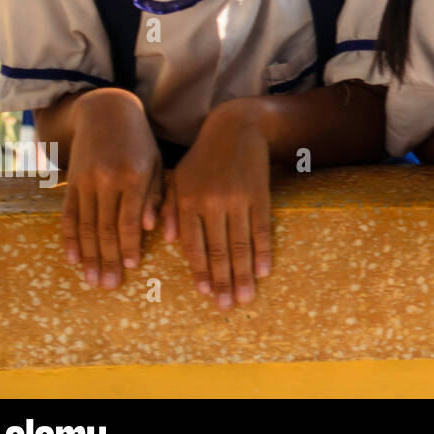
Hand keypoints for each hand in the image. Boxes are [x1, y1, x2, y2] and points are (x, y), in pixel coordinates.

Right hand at [61, 89, 161, 287]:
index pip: (129, 220)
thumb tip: (152, 230)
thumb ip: (156, 196)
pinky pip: (68, 215)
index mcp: (135, 176)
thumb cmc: (141, 142)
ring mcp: (86, 181)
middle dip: (107, 260)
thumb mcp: (158, 163)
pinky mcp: (72, 182)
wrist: (107, 112)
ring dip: (88, 256)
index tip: (131, 268)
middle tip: (108, 286)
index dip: (128, 246)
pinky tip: (71, 259)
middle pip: (105, 228)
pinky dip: (70, 239)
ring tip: (91, 280)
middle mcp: (108, 180)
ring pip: (86, 226)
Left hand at [161, 98, 271, 308]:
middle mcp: (211, 203)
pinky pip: (261, 228)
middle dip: (222, 281)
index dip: (200, 270)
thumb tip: (168, 242)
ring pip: (240, 244)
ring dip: (243, 274)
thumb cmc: (203, 156)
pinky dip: (263, 250)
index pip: (193, 245)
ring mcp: (237, 199)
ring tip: (246, 297)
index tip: (205, 293)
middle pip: (218, 250)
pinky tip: (264, 270)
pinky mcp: (259, 194)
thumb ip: (170, 209)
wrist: (236, 127)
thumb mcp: (179, 178)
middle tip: (226, 307)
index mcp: (188, 201)